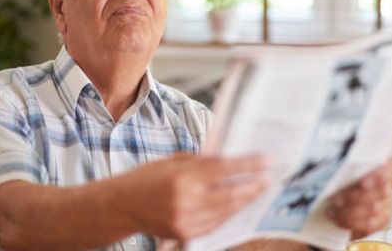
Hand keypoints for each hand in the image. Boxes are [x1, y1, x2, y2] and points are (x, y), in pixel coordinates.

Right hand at [125, 153, 272, 240]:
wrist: (122, 205)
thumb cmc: (146, 178)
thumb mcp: (173, 161)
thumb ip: (200, 161)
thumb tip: (227, 158)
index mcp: (182, 176)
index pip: (224, 168)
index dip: (248, 164)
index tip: (267, 160)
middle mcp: (186, 199)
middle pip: (230, 192)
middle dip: (253, 185)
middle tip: (268, 177)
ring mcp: (186, 219)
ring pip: (225, 210)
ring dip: (245, 200)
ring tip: (257, 190)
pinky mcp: (185, 233)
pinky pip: (215, 223)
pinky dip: (230, 213)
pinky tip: (239, 205)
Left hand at [325, 157, 391, 239]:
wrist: (337, 193)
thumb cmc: (341, 175)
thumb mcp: (342, 167)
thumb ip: (344, 167)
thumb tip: (335, 172)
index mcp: (382, 166)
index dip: (382, 174)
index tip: (363, 182)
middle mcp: (387, 185)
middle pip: (381, 193)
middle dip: (355, 198)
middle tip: (335, 200)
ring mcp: (386, 204)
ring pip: (374, 210)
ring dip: (349, 212)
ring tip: (331, 212)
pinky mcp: (381, 220)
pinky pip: (370, 225)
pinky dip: (352, 223)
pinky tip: (338, 220)